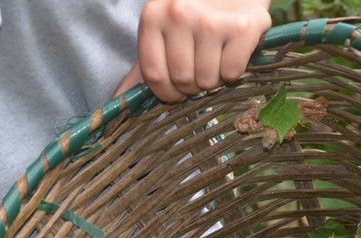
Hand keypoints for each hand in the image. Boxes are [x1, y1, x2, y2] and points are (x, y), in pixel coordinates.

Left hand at [115, 0, 271, 101]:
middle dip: (192, 86)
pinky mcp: (242, 27)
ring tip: (215, 60)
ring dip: (213, 80)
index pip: (154, 75)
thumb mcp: (163, 30)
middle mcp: (180, 14)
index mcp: (154, 15)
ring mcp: (211, 20)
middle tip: (199, 71)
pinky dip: (233, 72)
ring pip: (207, 80)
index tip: (176, 92)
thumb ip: (144, 65)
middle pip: (182, 80)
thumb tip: (119, 101)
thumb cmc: (196, 14)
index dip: (166, 92)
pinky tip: (231, 53)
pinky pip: (231, 73)